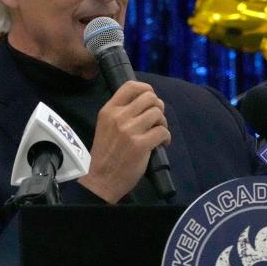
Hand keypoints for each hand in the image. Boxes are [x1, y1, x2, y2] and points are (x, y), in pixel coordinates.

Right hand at [80, 81, 171, 202]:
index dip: (146, 88)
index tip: (150, 98)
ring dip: (163, 123)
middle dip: (158, 107)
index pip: (131, 86)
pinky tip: (161, 144)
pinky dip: (166, 137)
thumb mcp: (106, 125)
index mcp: (109, 110)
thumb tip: (146, 103)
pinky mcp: (140, 145)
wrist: (100, 179)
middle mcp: (119, 116)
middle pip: (150, 97)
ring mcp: (130, 130)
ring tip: (158, 133)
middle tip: (156, 120)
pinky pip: (163, 131)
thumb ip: (121, 112)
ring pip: (158, 113)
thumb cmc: (105, 153)